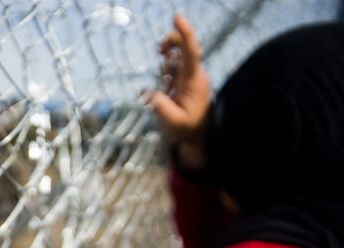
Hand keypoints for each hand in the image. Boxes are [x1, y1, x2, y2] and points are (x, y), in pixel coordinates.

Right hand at [150, 15, 210, 168]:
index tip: (176, 17)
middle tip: (159, 51)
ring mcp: (189, 76)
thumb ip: (160, 107)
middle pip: (184, 46)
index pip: (191, 52)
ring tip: (163, 80)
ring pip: (177, 55)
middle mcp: (193, 74)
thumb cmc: (187, 129)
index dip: (185, 33)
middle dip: (171, 42)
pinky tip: (164, 85)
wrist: (197, 135)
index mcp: (194, 81)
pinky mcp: (184, 80)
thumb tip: (145, 93)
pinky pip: (174, 65)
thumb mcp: (174, 123)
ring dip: (166, 59)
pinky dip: (165, 68)